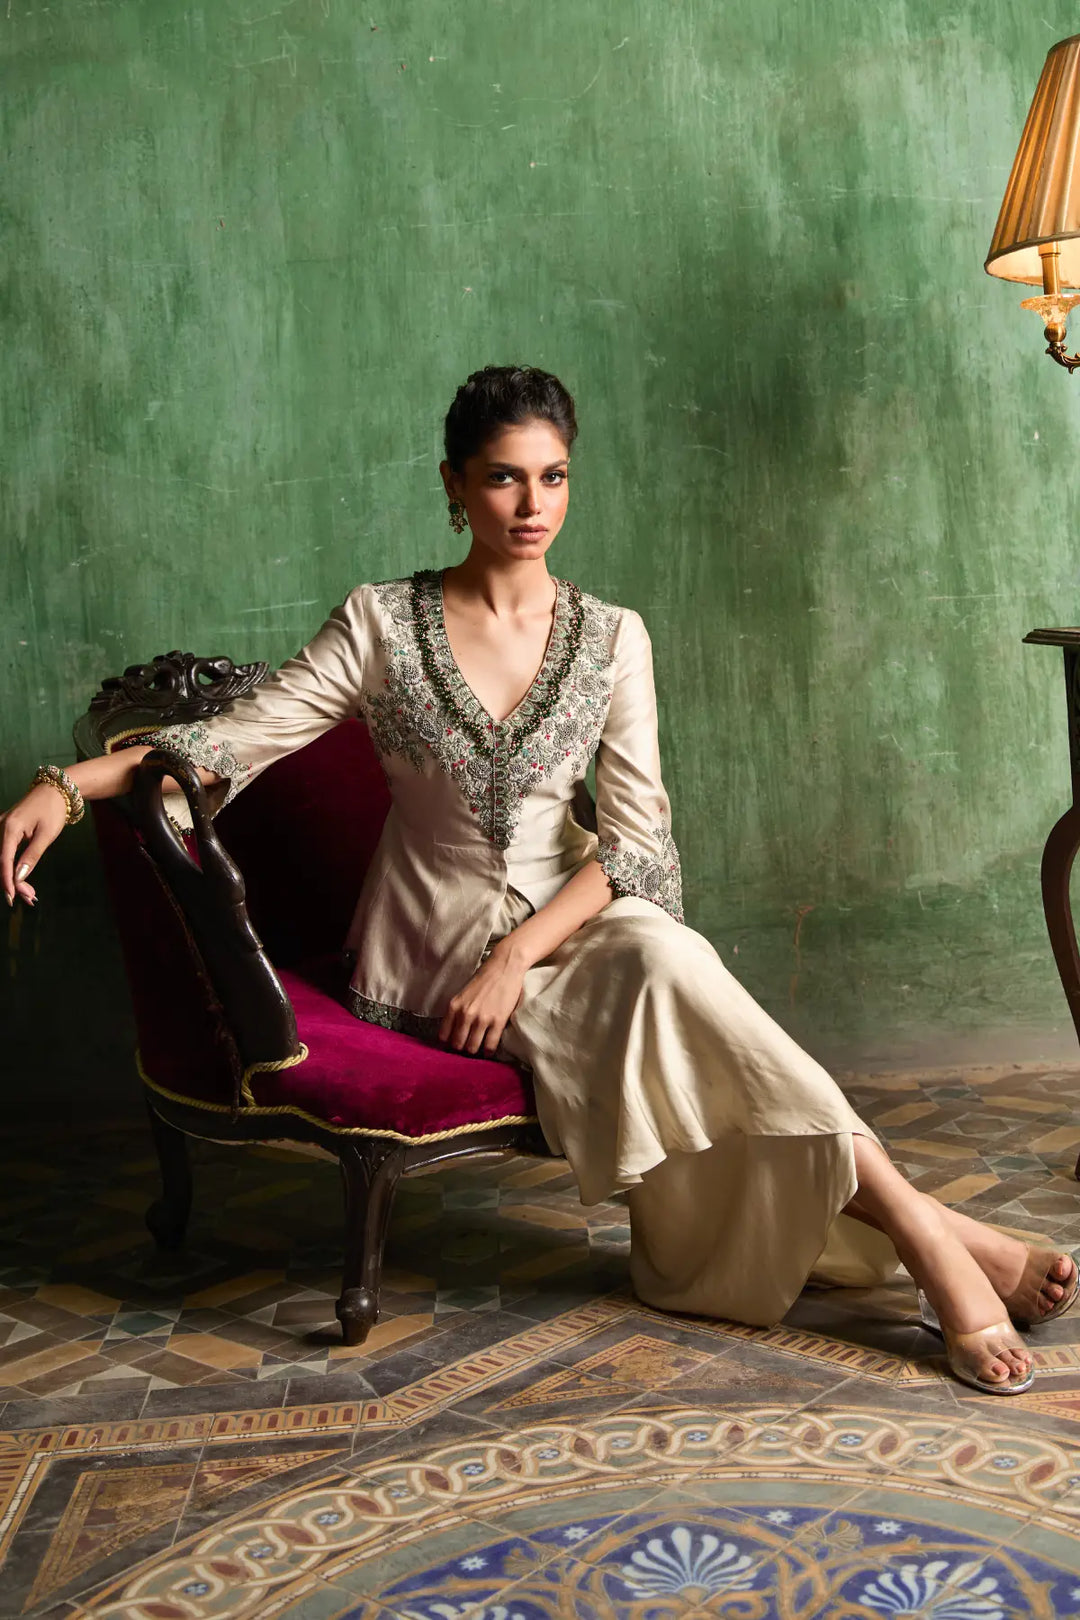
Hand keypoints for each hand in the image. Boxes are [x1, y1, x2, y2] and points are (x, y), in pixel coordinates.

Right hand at [0, 784, 68, 906]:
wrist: (54, 790)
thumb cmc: (53, 810)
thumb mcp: (46, 835)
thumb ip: (32, 856)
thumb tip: (19, 877)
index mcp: (9, 828)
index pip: (4, 860)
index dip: (7, 881)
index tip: (12, 898)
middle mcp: (0, 828)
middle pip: (1, 862)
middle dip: (13, 882)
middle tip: (31, 898)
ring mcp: (1, 828)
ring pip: (2, 859)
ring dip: (13, 878)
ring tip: (30, 894)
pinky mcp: (5, 831)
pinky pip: (5, 853)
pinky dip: (13, 868)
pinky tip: (23, 881)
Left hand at [439, 945, 526, 1055]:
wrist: (504, 967)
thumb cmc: (484, 979)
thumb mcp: (463, 994)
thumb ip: (457, 1011)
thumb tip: (454, 1031)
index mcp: (454, 1007)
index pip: (444, 1036)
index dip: (449, 1042)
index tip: (454, 1043)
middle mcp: (465, 1014)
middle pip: (458, 1044)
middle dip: (462, 1047)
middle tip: (467, 1045)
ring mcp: (482, 1019)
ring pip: (472, 1047)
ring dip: (475, 1050)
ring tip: (478, 1047)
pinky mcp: (498, 1021)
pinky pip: (489, 1045)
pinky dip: (488, 1050)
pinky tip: (489, 1049)